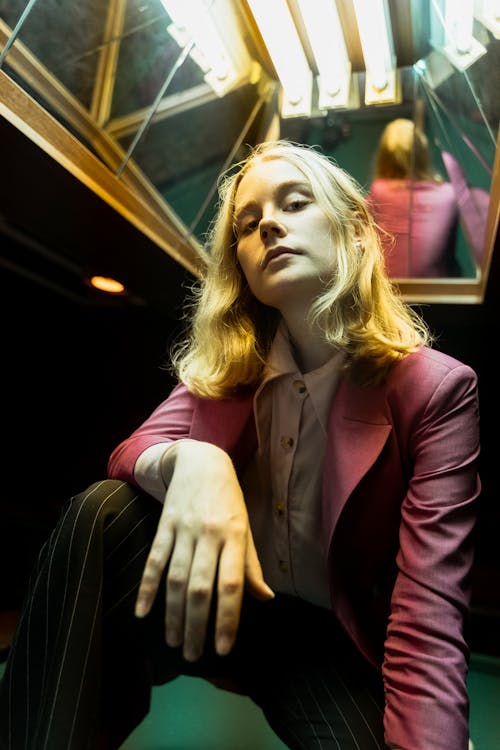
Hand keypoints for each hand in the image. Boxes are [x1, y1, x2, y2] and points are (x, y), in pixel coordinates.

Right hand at [134, 440, 273, 661]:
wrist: (201, 462)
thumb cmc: (229, 501)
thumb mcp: (245, 528)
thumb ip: (251, 565)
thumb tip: (264, 599)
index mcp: (235, 537)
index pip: (232, 585)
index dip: (227, 619)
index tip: (223, 649)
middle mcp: (209, 535)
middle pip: (200, 588)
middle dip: (196, 626)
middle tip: (193, 657)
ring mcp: (185, 529)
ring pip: (176, 579)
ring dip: (173, 614)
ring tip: (174, 643)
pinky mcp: (164, 525)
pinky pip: (154, 561)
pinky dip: (146, 587)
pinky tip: (142, 612)